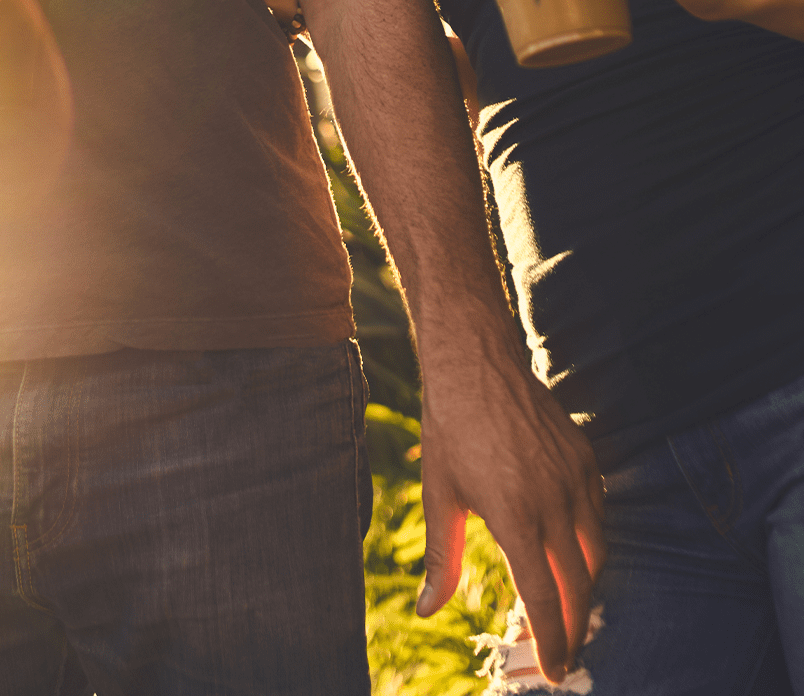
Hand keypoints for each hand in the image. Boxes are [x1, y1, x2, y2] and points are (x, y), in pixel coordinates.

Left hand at [417, 334, 604, 683]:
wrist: (477, 361)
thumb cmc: (450, 427)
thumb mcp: (440, 494)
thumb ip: (441, 559)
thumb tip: (427, 610)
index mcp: (515, 516)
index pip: (543, 598)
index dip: (552, 643)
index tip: (554, 672)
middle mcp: (553, 500)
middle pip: (578, 585)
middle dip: (574, 627)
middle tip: (565, 652)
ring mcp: (574, 476)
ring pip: (596, 552)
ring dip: (585, 586)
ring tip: (569, 608)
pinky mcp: (585, 457)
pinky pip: (598, 514)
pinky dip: (591, 542)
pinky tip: (573, 552)